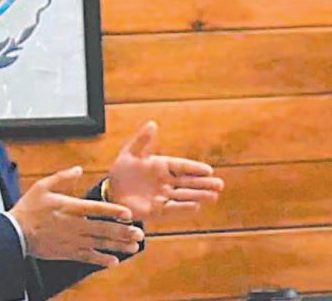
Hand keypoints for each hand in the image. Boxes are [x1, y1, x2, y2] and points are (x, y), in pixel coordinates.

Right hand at [9, 166, 144, 266]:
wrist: (15, 233)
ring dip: (118, 246)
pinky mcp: (67, 252)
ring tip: (133, 246)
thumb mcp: (42, 186)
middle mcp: (74, 225)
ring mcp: (72, 240)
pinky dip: (101, 260)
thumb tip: (78, 170)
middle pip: (104, 229)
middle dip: (123, 232)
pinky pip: (88, 257)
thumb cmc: (28, 209)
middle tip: (139, 233)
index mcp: (70, 207)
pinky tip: (113, 261)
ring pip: (100, 244)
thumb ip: (62, 177)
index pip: (97, 209)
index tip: (129, 214)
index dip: (114, 211)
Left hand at [107, 121, 224, 220]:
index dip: (195, 168)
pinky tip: (196, 206)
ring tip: (214, 196)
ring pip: (183, 195)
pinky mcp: (157, 209)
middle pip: (188, 182)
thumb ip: (142, 140)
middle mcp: (165, 181)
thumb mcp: (130, 153)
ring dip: (198, 195)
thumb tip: (152, 123)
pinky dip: (183, 207)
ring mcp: (162, 195)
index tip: (209, 170)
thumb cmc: (122, 170)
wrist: (112, 190)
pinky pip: (172, 208)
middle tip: (220, 185)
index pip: (181, 166)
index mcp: (161, 165)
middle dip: (203, 184)